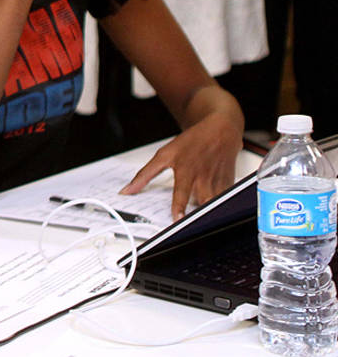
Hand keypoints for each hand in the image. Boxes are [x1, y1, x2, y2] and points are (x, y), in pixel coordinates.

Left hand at [120, 112, 241, 220]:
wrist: (220, 130)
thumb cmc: (192, 142)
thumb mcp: (164, 155)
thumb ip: (145, 174)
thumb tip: (128, 190)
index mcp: (186, 170)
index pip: (182, 193)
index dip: (179, 208)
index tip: (177, 220)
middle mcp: (203, 178)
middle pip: (204, 202)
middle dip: (198, 215)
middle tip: (189, 225)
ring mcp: (218, 182)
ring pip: (216, 204)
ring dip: (208, 213)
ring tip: (200, 222)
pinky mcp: (229, 186)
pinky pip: (224, 201)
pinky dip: (217, 207)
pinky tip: (211, 210)